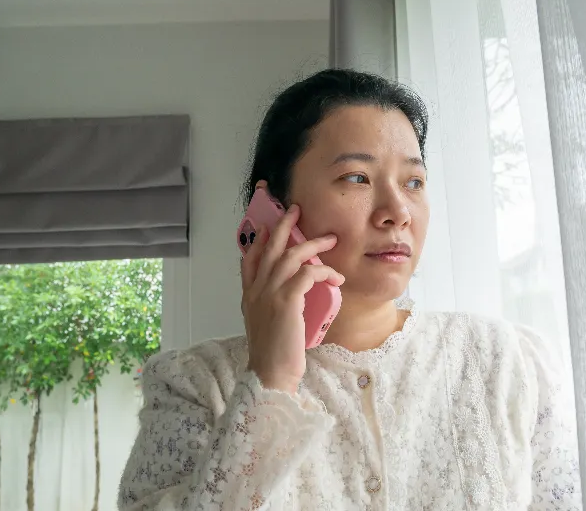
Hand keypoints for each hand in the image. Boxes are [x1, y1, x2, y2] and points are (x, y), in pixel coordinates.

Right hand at [240, 203, 344, 393]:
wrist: (270, 375)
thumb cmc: (273, 355)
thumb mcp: (266, 325)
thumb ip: (271, 306)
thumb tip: (289, 295)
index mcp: (249, 296)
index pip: (249, 258)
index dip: (259, 239)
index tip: (269, 226)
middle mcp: (256, 290)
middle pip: (269, 247)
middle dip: (283, 225)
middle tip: (295, 210)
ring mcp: (269, 294)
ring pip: (290, 255)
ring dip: (312, 244)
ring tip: (330, 239)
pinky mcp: (286, 301)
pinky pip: (307, 274)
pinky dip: (324, 271)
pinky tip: (336, 278)